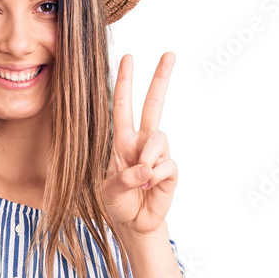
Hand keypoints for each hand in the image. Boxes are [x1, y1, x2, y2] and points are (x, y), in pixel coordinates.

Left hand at [102, 52, 177, 235]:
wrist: (134, 224)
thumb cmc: (118, 203)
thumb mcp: (108, 191)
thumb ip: (123, 179)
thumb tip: (146, 169)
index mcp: (123, 141)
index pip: (123, 107)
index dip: (124, 83)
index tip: (127, 58)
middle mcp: (142, 143)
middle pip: (154, 105)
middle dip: (160, 79)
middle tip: (169, 54)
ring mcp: (158, 155)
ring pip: (158, 138)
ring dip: (147, 158)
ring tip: (141, 180)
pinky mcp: (170, 170)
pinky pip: (165, 164)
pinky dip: (155, 177)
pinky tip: (150, 188)